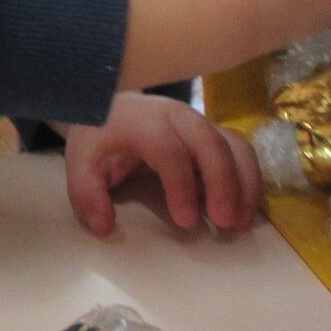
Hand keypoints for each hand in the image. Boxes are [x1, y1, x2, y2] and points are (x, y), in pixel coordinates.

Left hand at [61, 91, 261, 238]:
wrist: (113, 106)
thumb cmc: (100, 137)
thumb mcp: (81, 163)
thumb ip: (86, 194)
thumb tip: (104, 224)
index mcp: (143, 122)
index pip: (169, 150)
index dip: (181, 185)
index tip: (186, 221)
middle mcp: (178, 116)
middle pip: (210, 142)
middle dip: (223, 183)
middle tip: (225, 223)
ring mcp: (200, 122)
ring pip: (234, 145)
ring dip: (245, 183)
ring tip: (242, 223)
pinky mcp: (214, 133)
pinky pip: (240, 151)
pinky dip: (249, 179)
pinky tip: (245, 210)